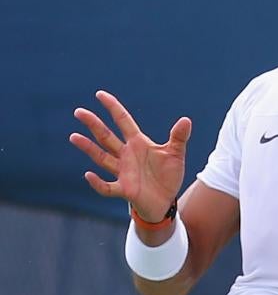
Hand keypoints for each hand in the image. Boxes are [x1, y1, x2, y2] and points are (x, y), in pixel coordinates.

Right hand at [69, 90, 190, 221]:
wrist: (165, 200)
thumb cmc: (168, 175)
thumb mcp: (176, 154)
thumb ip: (179, 137)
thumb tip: (186, 120)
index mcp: (138, 143)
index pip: (123, 121)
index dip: (113, 107)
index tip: (100, 94)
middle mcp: (126, 155)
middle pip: (106, 137)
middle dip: (93, 124)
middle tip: (78, 111)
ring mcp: (123, 172)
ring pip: (102, 157)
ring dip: (89, 148)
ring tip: (74, 136)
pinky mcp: (123, 189)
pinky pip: (107, 186)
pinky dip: (98, 182)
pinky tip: (89, 175)